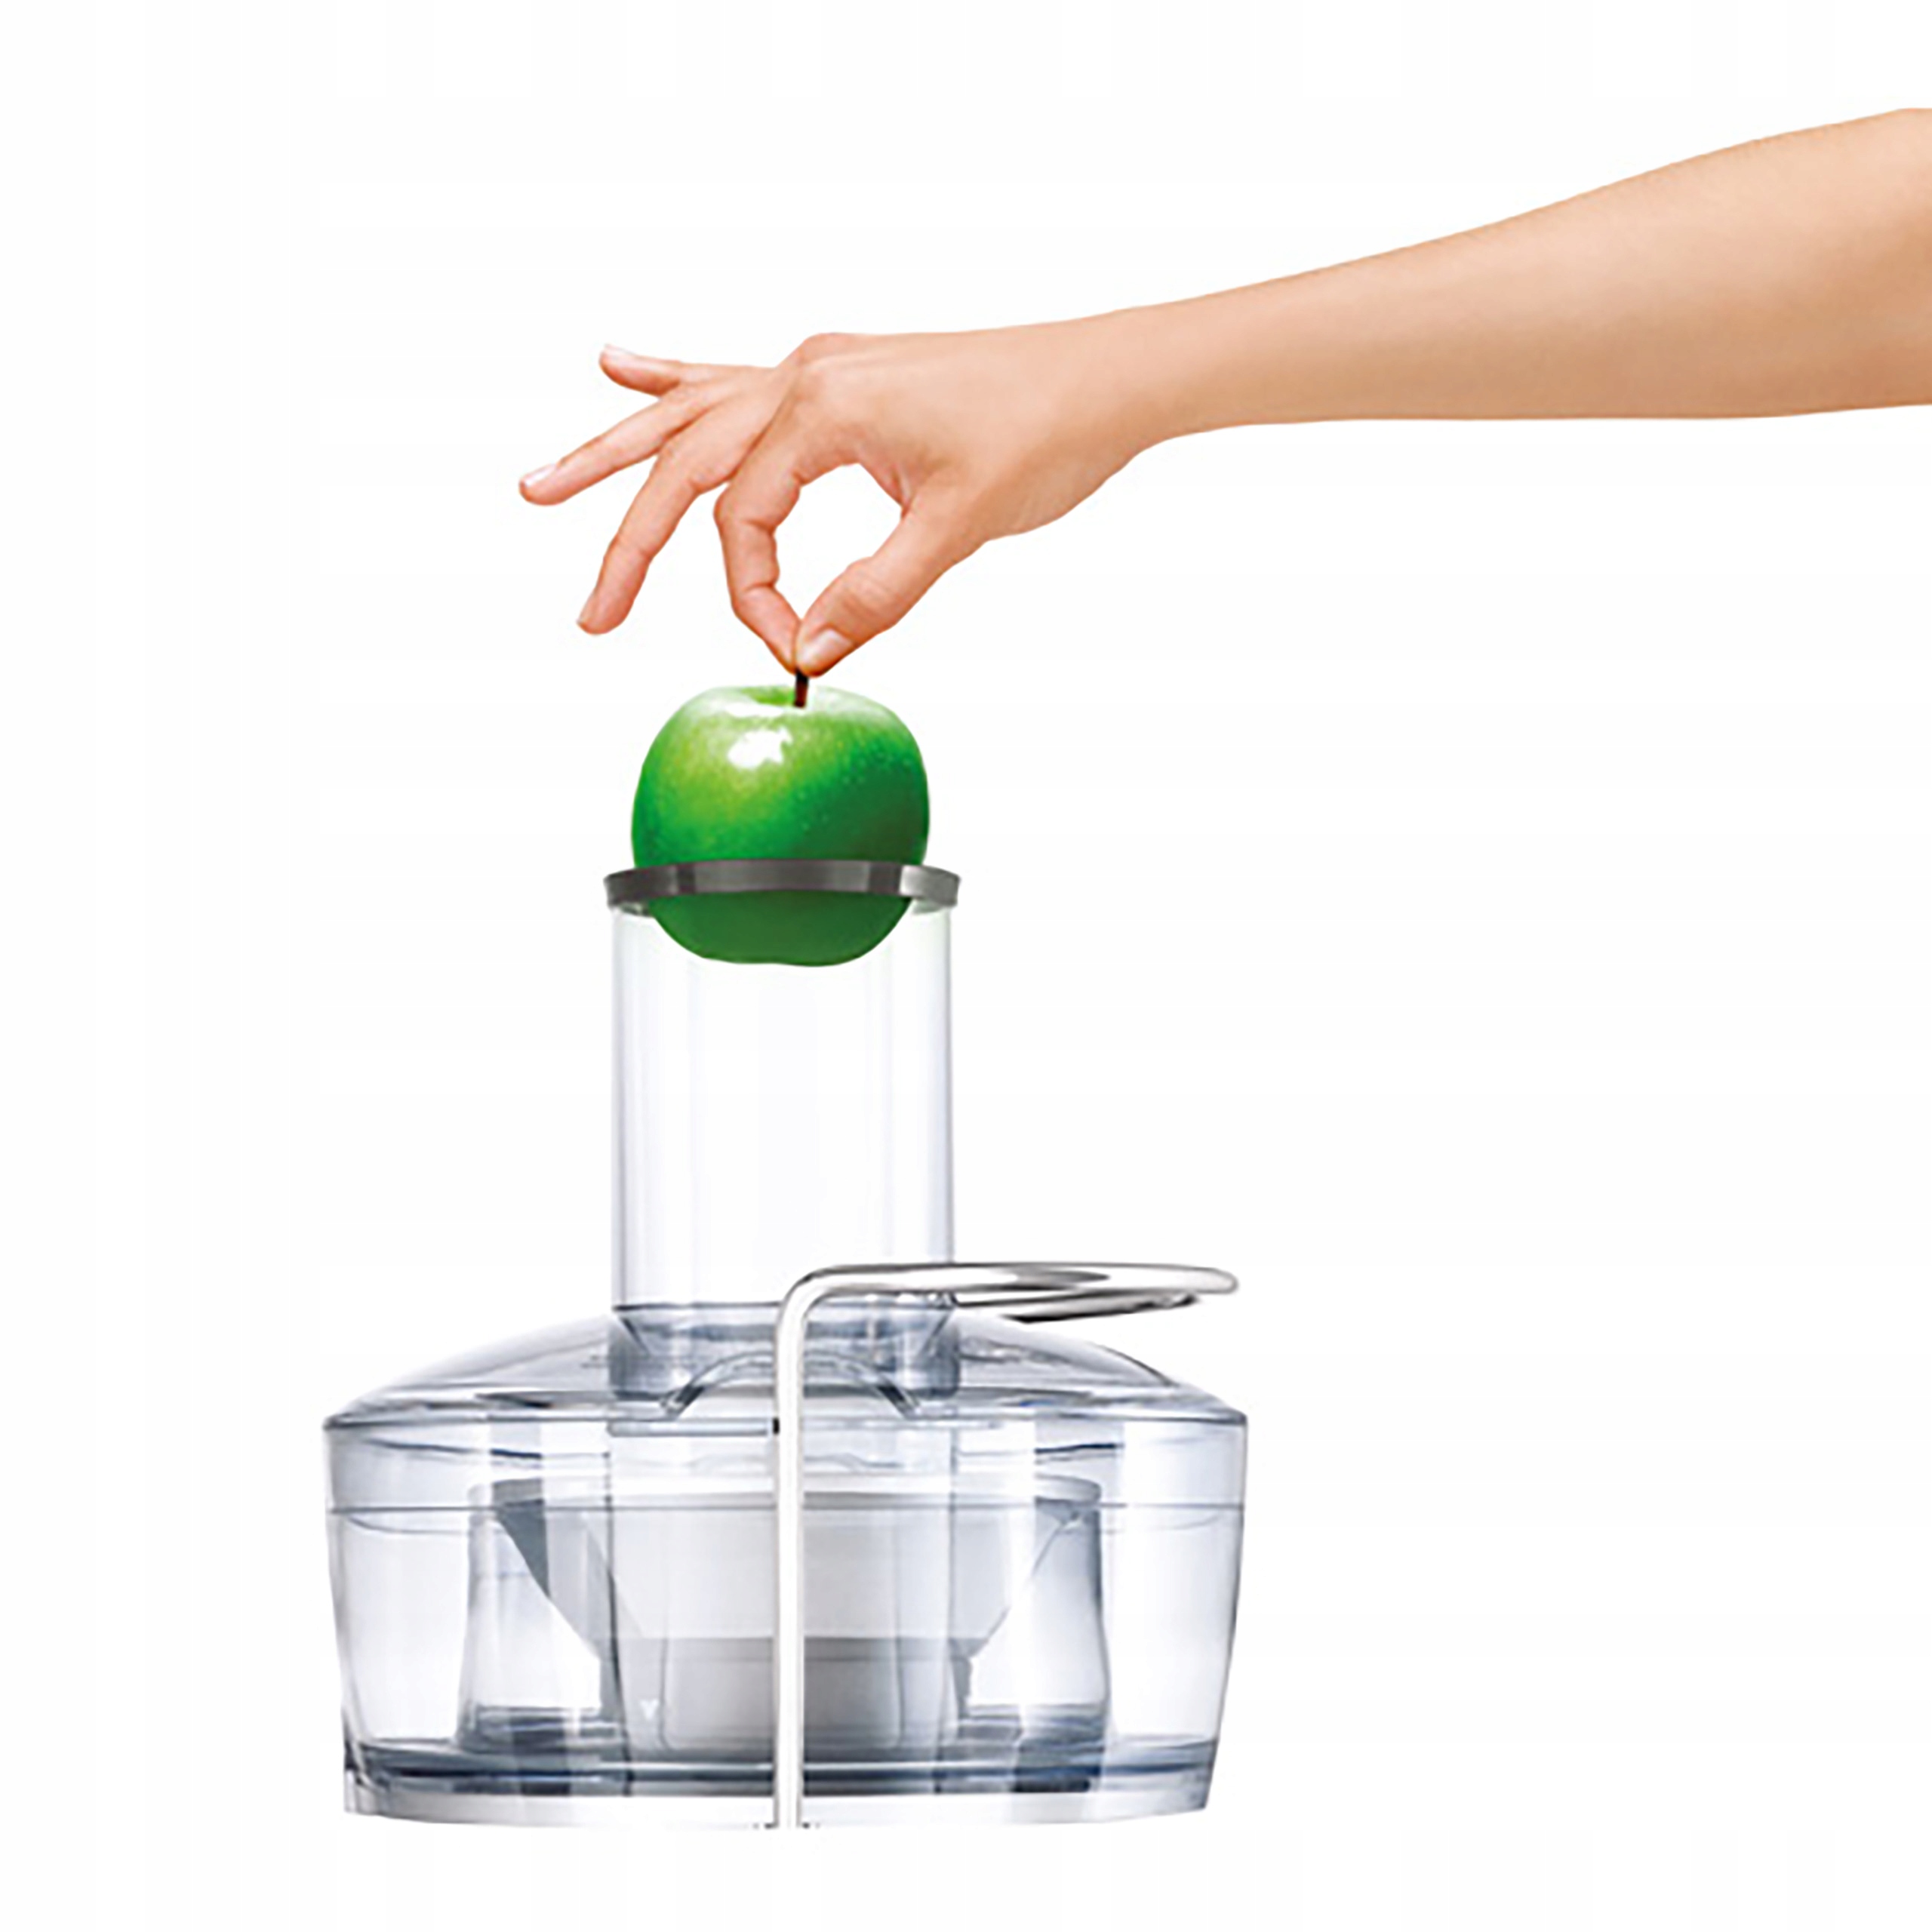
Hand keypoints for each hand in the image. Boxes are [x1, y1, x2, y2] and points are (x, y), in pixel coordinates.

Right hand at [519, 324, 1148, 673]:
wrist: (1106, 375)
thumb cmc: (1044, 434)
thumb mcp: (957, 527)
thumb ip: (875, 593)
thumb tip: (808, 649)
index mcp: (821, 409)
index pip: (743, 521)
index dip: (750, 597)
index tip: (786, 645)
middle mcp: (803, 375)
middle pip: (682, 464)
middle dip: (627, 543)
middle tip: (591, 616)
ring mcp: (816, 366)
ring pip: (689, 414)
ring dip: (615, 452)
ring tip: (540, 487)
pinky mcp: (838, 373)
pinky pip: (732, 377)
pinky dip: (673, 378)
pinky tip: (617, 361)